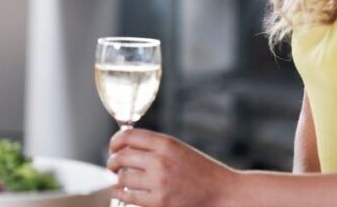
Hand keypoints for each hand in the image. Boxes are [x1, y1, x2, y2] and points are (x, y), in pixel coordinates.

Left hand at [108, 128, 237, 206]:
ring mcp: (159, 182)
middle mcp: (160, 160)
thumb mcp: (179, 149)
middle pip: (121, 156)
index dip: (115, 141)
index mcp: (166, 143)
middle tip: (112, 166)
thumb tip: (125, 146)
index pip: (128, 136)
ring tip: (120, 180)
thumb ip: (154, 147)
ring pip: (122, 177)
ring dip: (118, 179)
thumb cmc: (201, 172)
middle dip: (112, 162)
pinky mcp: (159, 203)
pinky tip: (123, 192)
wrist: (223, 193)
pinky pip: (128, 196)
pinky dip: (121, 194)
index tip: (113, 148)